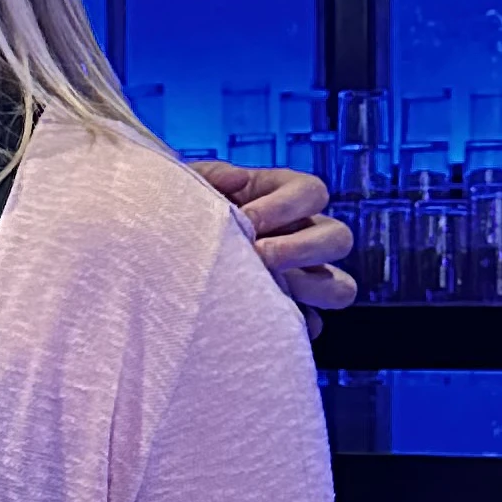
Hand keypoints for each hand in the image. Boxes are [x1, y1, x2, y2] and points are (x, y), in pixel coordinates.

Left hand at [186, 160, 356, 335]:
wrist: (161, 256)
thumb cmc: (184, 213)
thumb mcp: (191, 187)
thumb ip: (211, 176)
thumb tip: (238, 178)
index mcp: (284, 197)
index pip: (313, 192)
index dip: (287, 205)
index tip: (247, 219)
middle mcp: (304, 235)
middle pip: (339, 238)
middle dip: (301, 248)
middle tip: (259, 256)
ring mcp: (303, 277)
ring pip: (341, 286)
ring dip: (312, 288)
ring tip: (269, 289)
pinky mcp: (290, 311)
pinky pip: (313, 324)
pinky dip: (295, 325)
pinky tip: (263, 319)